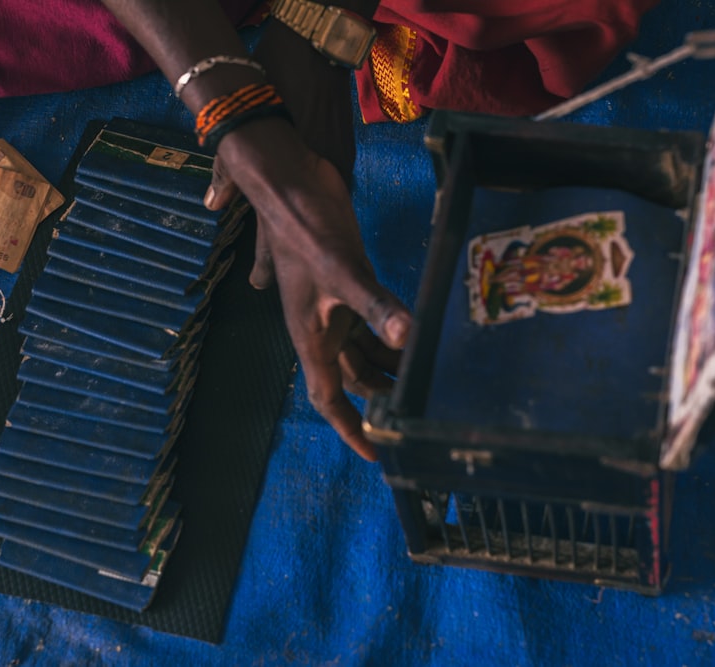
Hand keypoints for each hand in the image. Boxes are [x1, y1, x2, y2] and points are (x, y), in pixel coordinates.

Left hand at [204, 17, 356, 287]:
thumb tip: (212, 206)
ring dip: (309, 237)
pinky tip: (325, 224)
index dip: (264, 262)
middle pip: (299, 235)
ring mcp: (334, 170)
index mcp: (281, 179)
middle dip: (286, 261)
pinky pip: (336, 191)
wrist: (313, 51)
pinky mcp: (347, 157)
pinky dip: (326, 208)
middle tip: (273, 285)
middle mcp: (311, 183)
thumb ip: (226, 170)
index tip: (256, 285)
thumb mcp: (240, 130)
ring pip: (321, 214)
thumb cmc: (271, 84)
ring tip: (305, 266)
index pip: (272, 235)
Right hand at [212, 119, 411, 460]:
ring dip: (390, 364)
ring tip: (427, 373)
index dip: (351, 430)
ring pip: (362, 350)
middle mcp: (320, 327)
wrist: (287, 180)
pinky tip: (415, 329)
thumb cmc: (305, 228)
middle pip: (353, 377)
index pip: (330, 398)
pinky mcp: (343, 282)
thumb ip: (377, 307)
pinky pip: (368, 321)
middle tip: (420, 410)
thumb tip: (409, 338)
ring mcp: (330, 305)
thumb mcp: (344, 271)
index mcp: (311, 336)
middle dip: (384, 396)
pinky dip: (390, 332)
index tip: (376, 455)